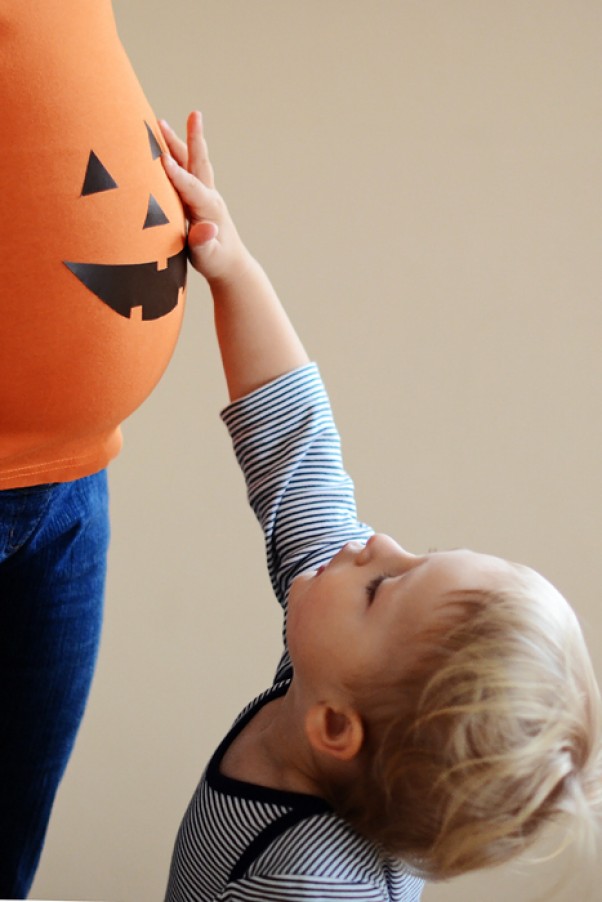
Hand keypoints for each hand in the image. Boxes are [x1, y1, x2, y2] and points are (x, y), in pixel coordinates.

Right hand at [160, 112, 248, 283]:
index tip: (161, 159)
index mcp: (209, 208)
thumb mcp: (208, 257)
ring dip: (177, 141)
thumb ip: (204, 243)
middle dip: (193, 139)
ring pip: (190, 162)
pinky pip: (185, 171)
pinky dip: (174, 155)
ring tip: (160, 122)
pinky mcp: (198, 196)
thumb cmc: (216, 262)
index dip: (176, 174)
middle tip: (194, 114)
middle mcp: (209, 195)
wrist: (230, 264)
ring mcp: (204, 194)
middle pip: (198, 163)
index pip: (191, 187)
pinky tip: (161, 146)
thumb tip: (208, 229)